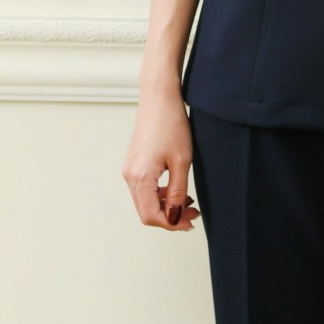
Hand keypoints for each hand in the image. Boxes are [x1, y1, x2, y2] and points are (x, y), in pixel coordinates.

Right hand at [121, 85, 201, 230]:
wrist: (159, 98)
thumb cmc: (171, 124)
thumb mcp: (182, 160)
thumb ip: (178, 192)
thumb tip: (175, 215)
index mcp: (140, 177)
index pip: (151, 216)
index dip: (171, 224)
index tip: (190, 222)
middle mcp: (130, 176)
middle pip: (146, 211)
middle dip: (169, 217)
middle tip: (193, 214)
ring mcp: (129, 169)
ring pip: (144, 201)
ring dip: (165, 206)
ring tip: (188, 201)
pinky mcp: (133, 164)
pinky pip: (143, 189)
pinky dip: (159, 195)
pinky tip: (175, 189)